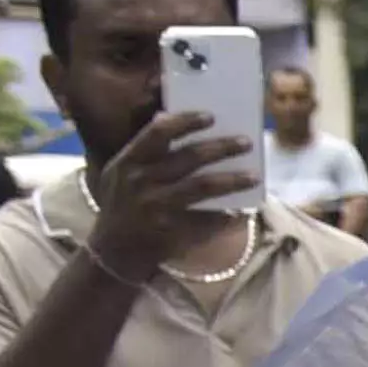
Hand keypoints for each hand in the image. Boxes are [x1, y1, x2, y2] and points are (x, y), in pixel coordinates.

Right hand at [82, 107, 258, 275]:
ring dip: (232, 180)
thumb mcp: (120, 173)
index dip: (185, 122)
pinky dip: (227, 217)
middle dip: (221, 148)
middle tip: (246, 142)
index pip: (157, 134)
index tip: (211, 116)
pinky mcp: (171, 231)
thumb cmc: (122, 203)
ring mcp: (157, 207)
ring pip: (203, 187)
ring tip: (254, 176)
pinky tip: (241, 213)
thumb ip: (142, 148)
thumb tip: (165, 116)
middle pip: (189, 158)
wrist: (113, 250)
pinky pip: (208, 220)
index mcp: (128, 162)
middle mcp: (141, 182)